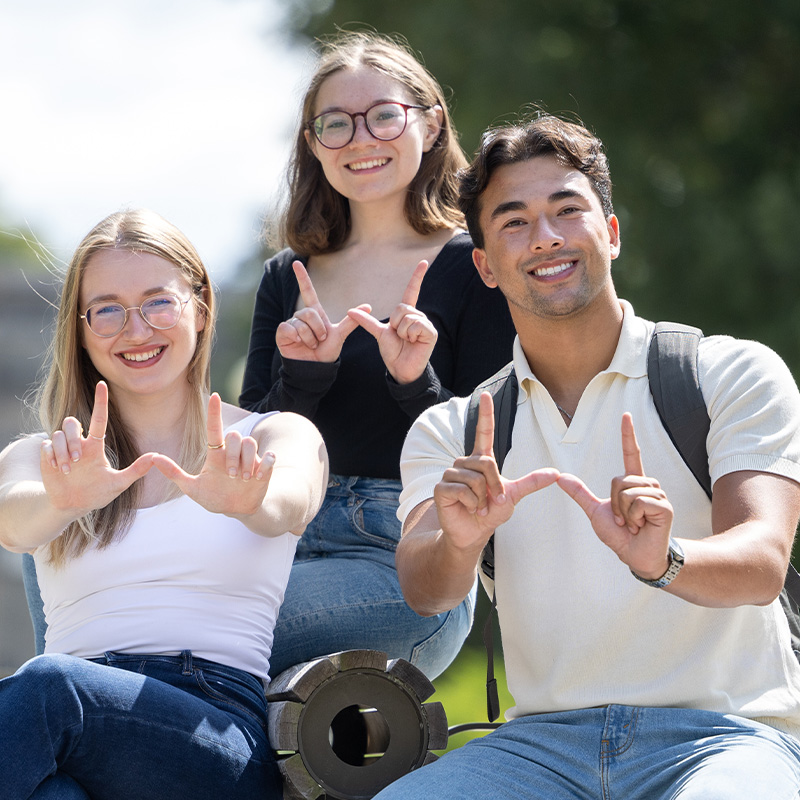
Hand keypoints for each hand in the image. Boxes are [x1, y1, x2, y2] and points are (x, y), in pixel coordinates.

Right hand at [40, 381, 153, 515]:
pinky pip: (46, 445)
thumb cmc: (98, 493)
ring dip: (63, 451)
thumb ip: (137, 470)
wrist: (73, 506)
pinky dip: (52, 455)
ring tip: (68, 470)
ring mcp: (62, 450)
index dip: (100, 401)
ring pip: (58, 434)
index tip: (102, 384)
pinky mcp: (48, 457)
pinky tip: (57, 469)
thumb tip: (156, 457)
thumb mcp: (119, 483)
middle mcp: (78, 444)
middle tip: (77, 459)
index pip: (99, 418)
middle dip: (73, 438)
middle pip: (71, 422)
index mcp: (94, 446)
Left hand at [151, 393, 274, 517]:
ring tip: (244, 479)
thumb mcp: (192, 488)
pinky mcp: (264, 468)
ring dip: (247, 461)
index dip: (214, 412)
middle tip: (230, 474)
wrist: (237, 510)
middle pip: (235, 436)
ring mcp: (250, 459)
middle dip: (232, 454)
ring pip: (251, 443)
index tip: (214, 396)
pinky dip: (265, 465)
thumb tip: (153, 458)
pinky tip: (257, 477)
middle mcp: (234, 453)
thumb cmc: (214, 496)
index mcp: (216, 454)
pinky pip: (270, 456)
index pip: (214, 428)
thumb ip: (174, 473)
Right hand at [275, 261, 367, 362]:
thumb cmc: (326, 352)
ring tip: (311, 345)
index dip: (302, 277)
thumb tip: (369, 306)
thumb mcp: (340, 335)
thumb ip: (351, 321)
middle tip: (320, 340)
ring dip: (310, 337)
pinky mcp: (283, 333)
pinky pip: (289, 328)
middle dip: (318, 329)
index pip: (307, 291)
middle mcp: (302, 316)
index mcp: (315, 313)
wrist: (315, 369)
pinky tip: (299, 344)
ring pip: (300, 322)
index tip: (296, 261)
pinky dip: (297, 338)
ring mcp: (291, 324)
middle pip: (309, 312)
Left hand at [347, 260, 437, 383]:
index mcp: (407, 314)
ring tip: (407, 341)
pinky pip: (415, 325)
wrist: (401, 370)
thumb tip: (350, 310)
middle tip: (399, 336)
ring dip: (402, 331)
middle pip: (401, 307)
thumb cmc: (393, 353)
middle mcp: (418, 316)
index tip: (424, 262)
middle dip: (394, 323)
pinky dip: (410, 335)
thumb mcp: (379, 334)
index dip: (417, 277)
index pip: (412, 291)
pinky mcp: (430, 333)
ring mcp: (425, 324)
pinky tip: (414, 342)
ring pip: (407, 317)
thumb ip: (367, 322)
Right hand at [434, 392, 559, 555]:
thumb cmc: (490, 513)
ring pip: (475, 479)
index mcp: (481, 460)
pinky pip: (462, 490)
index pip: (484, 432)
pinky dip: (471, 503)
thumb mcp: (514, 496)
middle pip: (487, 463)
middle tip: (492, 501)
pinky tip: (468, 508)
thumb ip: (531, 483)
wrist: (472, 533)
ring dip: (482, 498)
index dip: (485, 414)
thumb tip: (556, 473)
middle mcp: (465, 462)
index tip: (485, 394)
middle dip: (495, 486)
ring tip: (477, 506)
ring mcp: (451, 474)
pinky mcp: (441, 488)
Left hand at [557, 413, 673, 577]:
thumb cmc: (620, 535)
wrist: (636, 556)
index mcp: (632, 483)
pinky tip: (641, 526)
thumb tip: (560, 476)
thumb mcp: (595, 512)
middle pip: (619, 479)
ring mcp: (658, 494)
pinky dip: (632, 517)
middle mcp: (647, 484)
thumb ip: (580, 493)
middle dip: (614, 503)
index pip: (631, 453)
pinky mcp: (664, 506)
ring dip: (623, 512)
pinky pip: (637, 502)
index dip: (628, 435)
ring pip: (628, 491)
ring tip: (633, 524)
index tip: (626, 415)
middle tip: (623, 520)